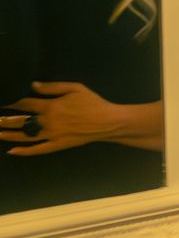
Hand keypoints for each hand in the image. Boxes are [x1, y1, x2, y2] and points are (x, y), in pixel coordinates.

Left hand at [2, 83, 161, 154]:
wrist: (108, 121)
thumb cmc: (93, 102)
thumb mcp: (75, 88)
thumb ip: (52, 87)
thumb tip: (31, 85)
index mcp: (51, 106)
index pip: (24, 104)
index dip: (9, 102)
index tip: (0, 102)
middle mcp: (48, 122)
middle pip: (20, 121)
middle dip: (4, 120)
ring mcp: (52, 135)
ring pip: (25, 136)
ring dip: (8, 135)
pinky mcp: (58, 145)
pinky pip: (38, 150)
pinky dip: (25, 151)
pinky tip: (12, 151)